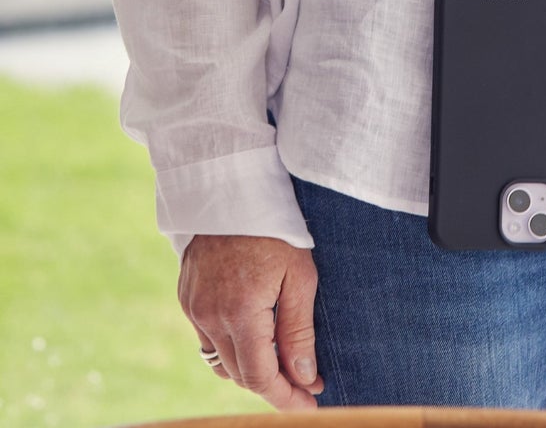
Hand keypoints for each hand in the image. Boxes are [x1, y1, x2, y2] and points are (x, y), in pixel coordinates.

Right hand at [178, 233, 323, 410]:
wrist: (232, 188)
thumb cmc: (275, 228)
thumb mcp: (299, 276)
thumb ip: (299, 331)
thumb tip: (305, 378)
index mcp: (240, 312)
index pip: (261, 377)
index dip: (286, 398)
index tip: (310, 405)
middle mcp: (209, 316)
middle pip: (241, 375)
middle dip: (274, 385)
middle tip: (306, 384)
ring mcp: (193, 308)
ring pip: (221, 362)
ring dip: (250, 370)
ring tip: (282, 365)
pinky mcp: (187, 298)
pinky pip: (207, 341)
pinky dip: (230, 349)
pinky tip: (253, 338)